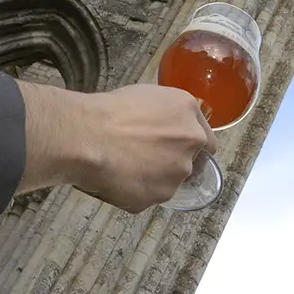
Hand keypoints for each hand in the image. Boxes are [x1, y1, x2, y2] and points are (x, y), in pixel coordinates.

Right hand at [17, 81, 215, 213]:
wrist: (87, 135)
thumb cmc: (109, 110)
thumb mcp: (145, 95)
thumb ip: (167, 114)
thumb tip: (164, 125)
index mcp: (188, 113)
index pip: (206, 140)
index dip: (187, 143)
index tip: (173, 145)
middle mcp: (190, 145)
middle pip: (187, 162)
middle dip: (168, 161)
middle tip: (139, 154)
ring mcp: (176, 175)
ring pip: (167, 181)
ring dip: (151, 177)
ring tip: (121, 165)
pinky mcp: (157, 197)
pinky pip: (147, 196)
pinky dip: (134, 190)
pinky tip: (115, 177)